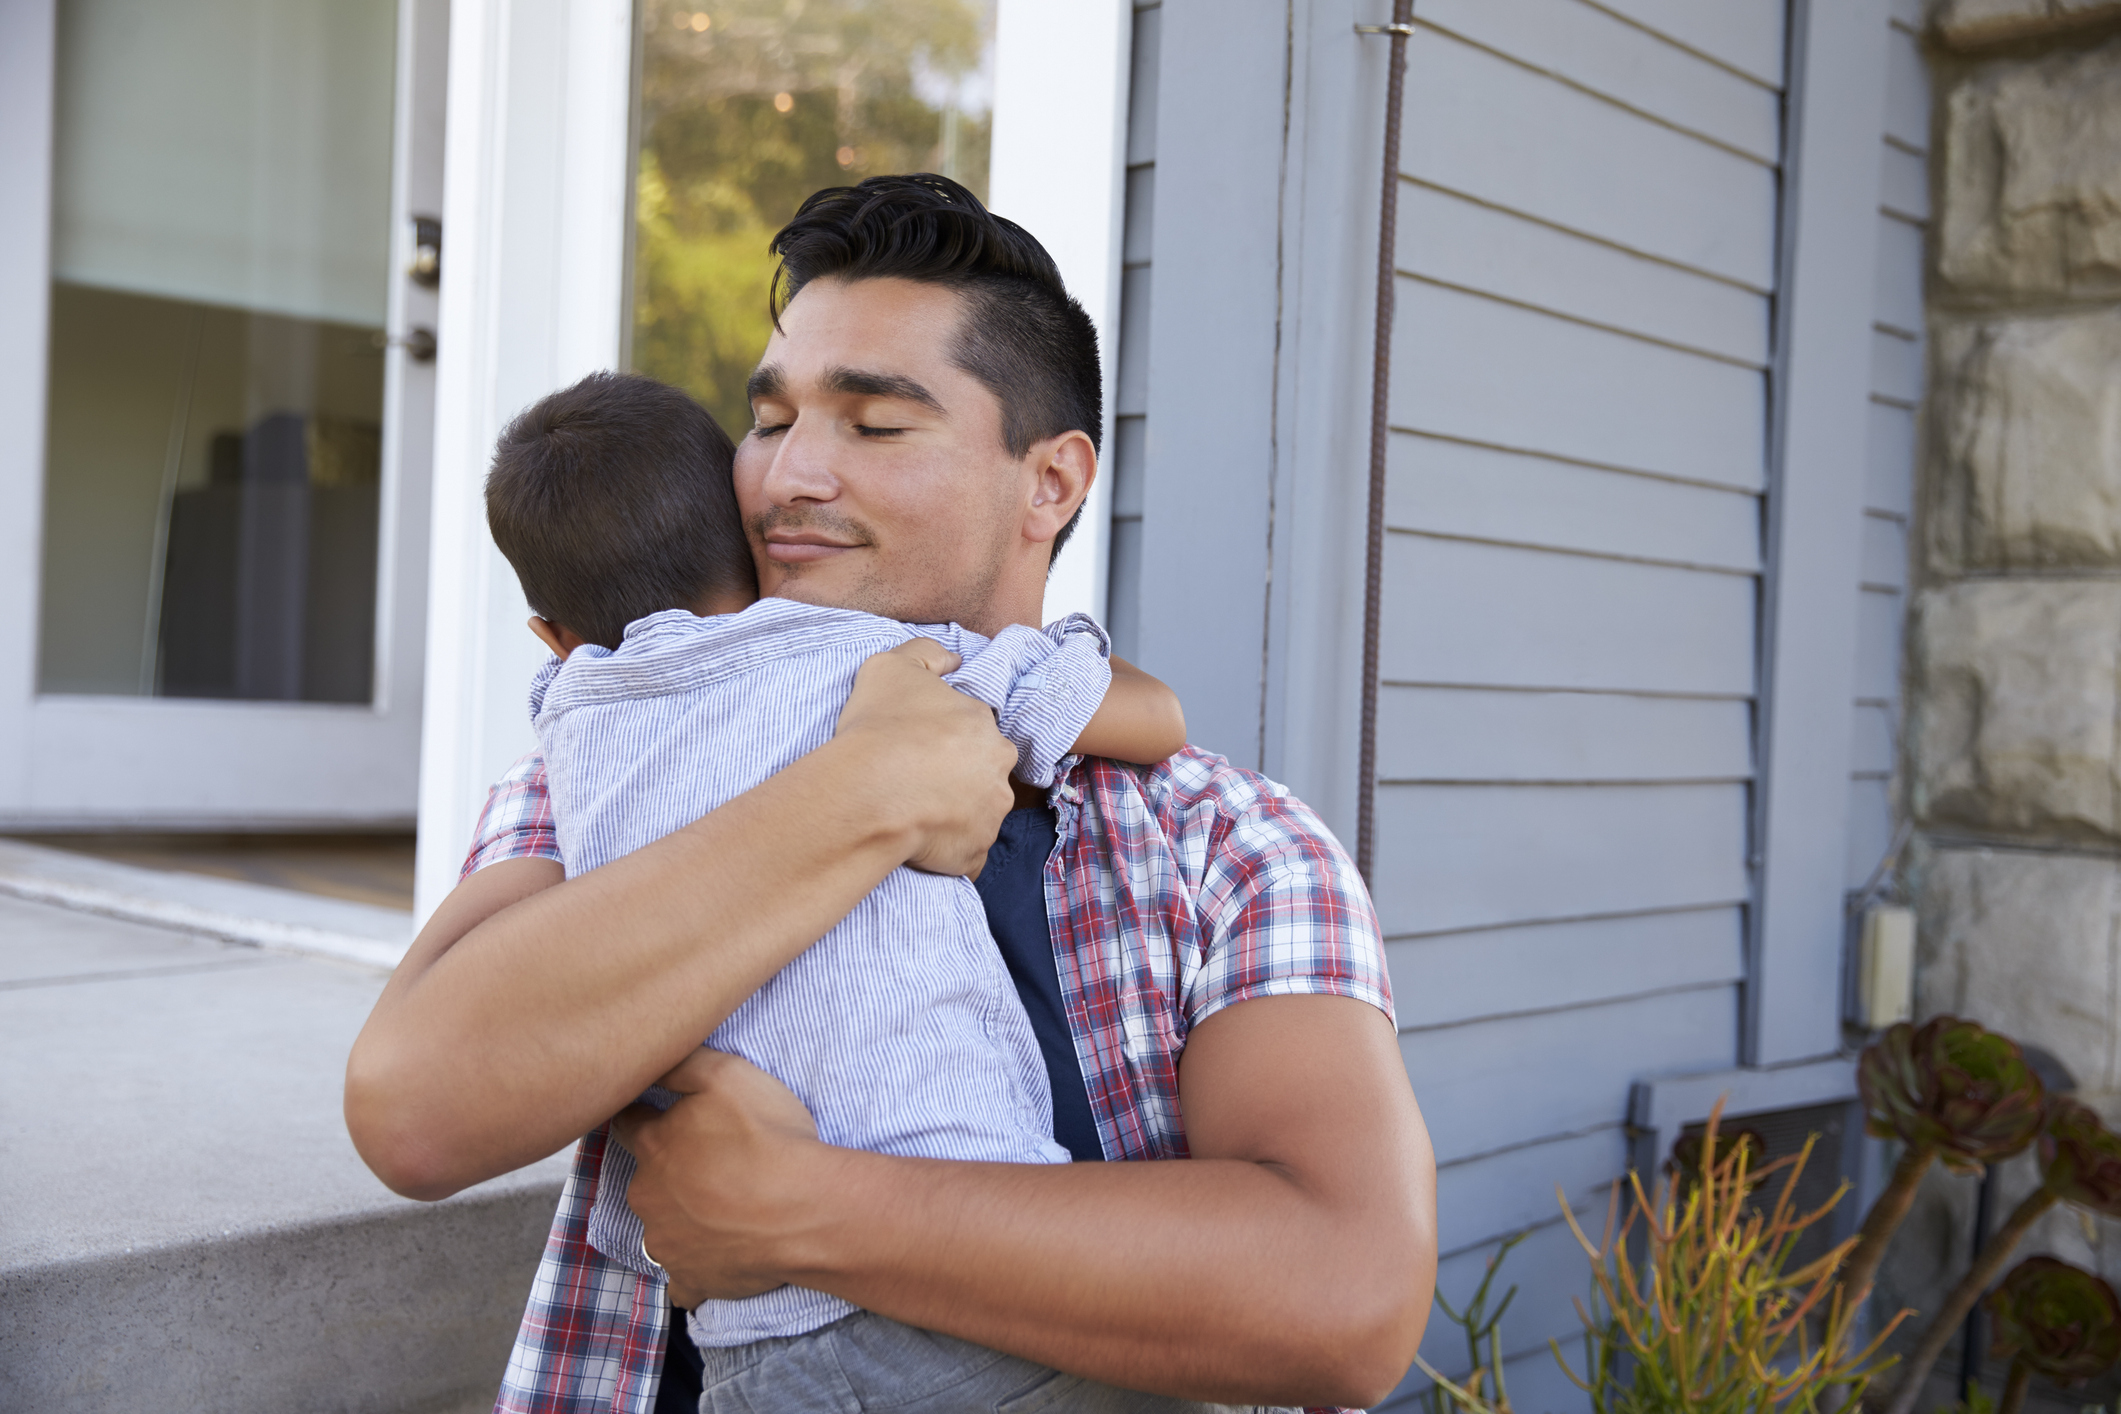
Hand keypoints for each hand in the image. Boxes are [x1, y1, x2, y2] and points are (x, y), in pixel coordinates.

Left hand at [612, 1048, 828, 1307]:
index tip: (660, 1113)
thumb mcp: (725, 1075)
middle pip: (646, 1178)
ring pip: (662, 1226)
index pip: (627, 1123)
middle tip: (712, 1162)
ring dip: (683, 1217)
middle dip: (668, 1170)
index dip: (642, 1114)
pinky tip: (721, 1253)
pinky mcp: (691, 1280)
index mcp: (652, 1147)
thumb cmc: (767, 1138)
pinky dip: (697, 1265)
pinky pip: (683, 1277)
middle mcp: (647, 1197)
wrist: (803, 1210)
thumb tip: (650, 1056)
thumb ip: (681, 1063)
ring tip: (725, 1207)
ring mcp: (666, 1244)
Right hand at [834, 638, 1016, 876]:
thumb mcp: (892, 665)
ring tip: (914, 813)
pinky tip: (919, 842)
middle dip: (959, 778)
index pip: (974, 732)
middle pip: (983, 774)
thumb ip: (926, 654)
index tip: (918, 748)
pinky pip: (966, 854)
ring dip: (956, 814)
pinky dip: (948, 851)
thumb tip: (953, 660)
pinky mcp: (975, 853)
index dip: (946, 740)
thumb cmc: (880, 727)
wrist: (869, 791)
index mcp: (985, 726)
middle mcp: (998, 770)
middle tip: (917, 783)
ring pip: (979, 814)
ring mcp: (991, 815)